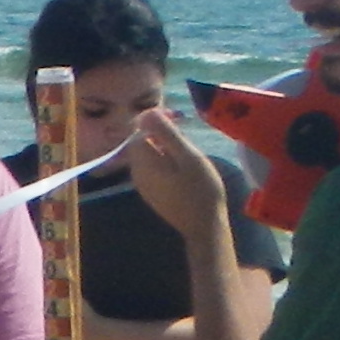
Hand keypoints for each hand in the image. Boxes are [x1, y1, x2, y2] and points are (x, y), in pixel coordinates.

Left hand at [118, 106, 223, 234]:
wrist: (203, 226)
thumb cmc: (200, 189)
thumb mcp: (187, 156)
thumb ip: (166, 134)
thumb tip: (147, 113)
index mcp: (142, 161)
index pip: (138, 130)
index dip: (156, 121)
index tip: (178, 120)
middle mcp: (136, 172)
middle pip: (142, 142)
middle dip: (161, 134)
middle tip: (186, 137)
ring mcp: (142, 184)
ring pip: (149, 155)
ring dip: (165, 148)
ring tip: (188, 154)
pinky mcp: (151, 192)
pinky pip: (153, 169)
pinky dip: (166, 162)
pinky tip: (184, 169)